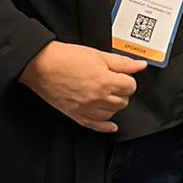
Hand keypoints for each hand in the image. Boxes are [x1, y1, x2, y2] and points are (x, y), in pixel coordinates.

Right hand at [19, 41, 145, 133]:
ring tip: (107, 95)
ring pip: (112, 114)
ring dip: (113, 106)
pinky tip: (111, 126)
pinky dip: (105, 127)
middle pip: (123, 102)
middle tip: (113, 83)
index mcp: (105, 81)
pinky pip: (95, 126)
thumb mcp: (98, 55)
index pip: (130, 86)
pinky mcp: (76, 115)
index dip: (128, 80)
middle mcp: (97, 98)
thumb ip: (122, 63)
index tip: (122, 76)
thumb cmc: (66, 57)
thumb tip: (140, 65)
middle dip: (121, 92)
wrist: (41, 65)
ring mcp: (86, 109)